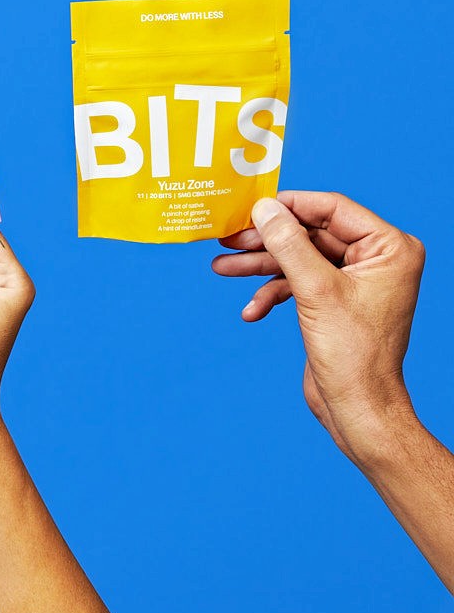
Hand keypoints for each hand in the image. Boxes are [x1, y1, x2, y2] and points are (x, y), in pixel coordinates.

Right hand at [214, 192, 424, 457]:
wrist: (358, 407)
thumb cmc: (354, 354)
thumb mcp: (315, 291)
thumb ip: (288, 244)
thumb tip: (264, 208)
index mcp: (389, 248)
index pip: (333, 209)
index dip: (289, 206)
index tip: (250, 207)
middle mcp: (376, 259)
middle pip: (310, 233)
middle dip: (267, 240)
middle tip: (228, 238)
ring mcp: (354, 280)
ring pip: (299, 258)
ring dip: (260, 265)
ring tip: (222, 267)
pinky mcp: (335, 300)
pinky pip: (298, 283)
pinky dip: (273, 293)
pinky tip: (252, 310)